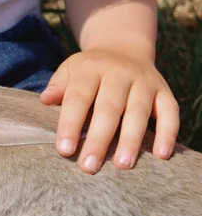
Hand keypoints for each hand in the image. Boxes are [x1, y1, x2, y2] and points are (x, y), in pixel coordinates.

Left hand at [40, 48, 178, 173]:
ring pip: (138, 112)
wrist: (122, 48)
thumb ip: (58, 86)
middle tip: (89, 167)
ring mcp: (144, 82)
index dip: (70, 124)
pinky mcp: (163, 90)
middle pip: (108, 108)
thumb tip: (45, 100)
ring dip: (131, 140)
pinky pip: (170, 111)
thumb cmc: (88, 71)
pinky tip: (161, 155)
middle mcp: (119, 73)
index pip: (78, 98)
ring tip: (122, 165)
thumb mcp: (69, 70)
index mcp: (91, 69)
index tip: (64, 150)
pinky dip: (168, 133)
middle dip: (99, 140)